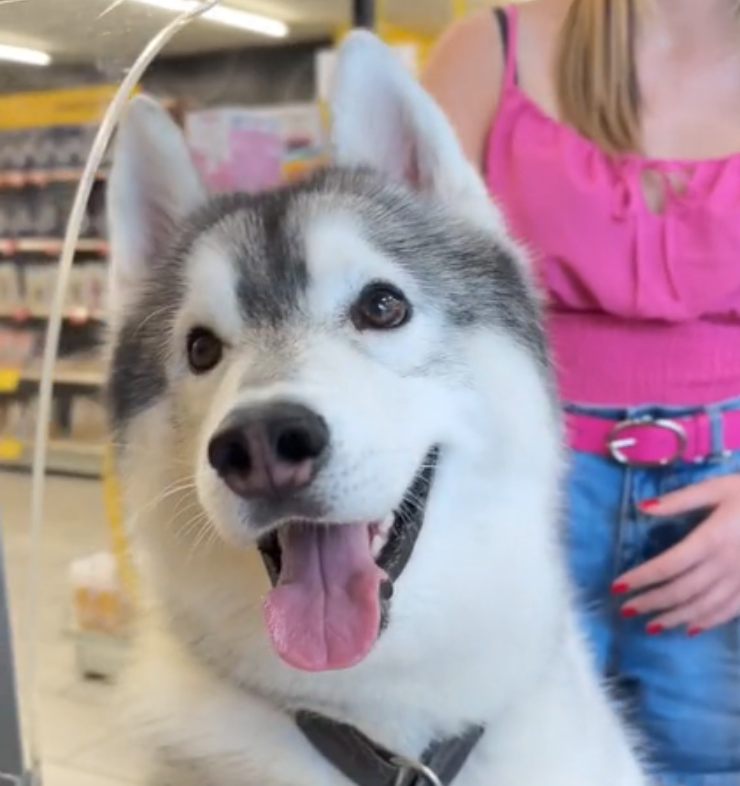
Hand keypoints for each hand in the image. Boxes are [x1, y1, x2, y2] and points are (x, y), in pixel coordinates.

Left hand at [612, 475, 739, 634]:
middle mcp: (726, 565)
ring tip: (649, 625)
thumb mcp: (716, 488)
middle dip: (651, 602)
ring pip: (703, 607)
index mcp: (711, 539)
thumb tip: (642, 507)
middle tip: (626, 610)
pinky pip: (730, 611)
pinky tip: (689, 629)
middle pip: (681, 590)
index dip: (641, 578)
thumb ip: (680, 500)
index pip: (668, 566)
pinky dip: (707, 622)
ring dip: (674, 618)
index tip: (617, 587)